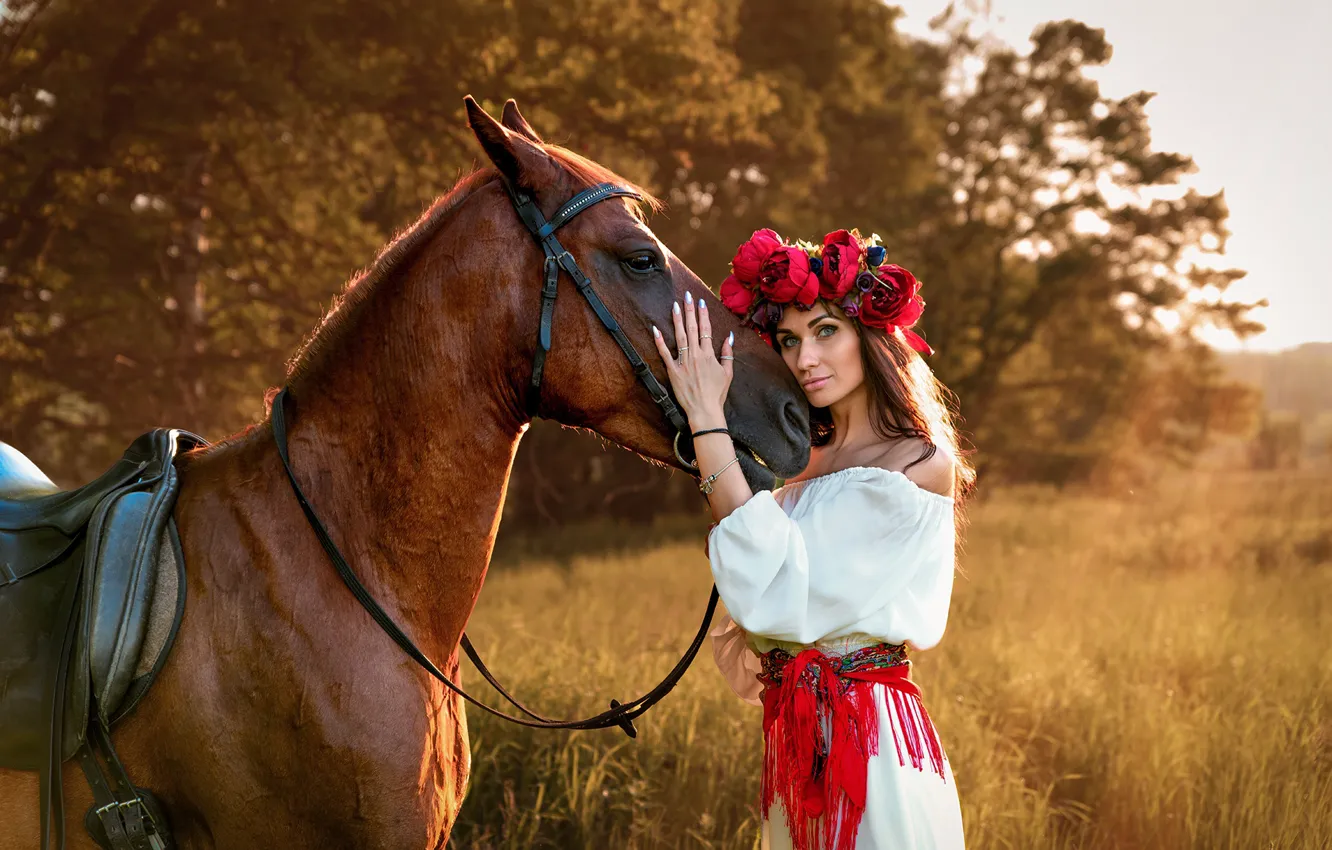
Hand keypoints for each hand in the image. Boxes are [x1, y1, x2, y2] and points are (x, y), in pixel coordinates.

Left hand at [651, 291, 734, 425]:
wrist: (704, 410)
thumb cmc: (717, 393)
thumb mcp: (728, 373)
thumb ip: (727, 354)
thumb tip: (729, 337)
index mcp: (709, 355)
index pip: (706, 329)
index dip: (703, 314)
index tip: (701, 302)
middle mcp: (696, 355)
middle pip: (692, 328)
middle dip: (690, 310)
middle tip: (687, 295)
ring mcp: (683, 362)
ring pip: (679, 336)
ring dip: (677, 319)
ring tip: (675, 305)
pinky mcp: (673, 371)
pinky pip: (664, 354)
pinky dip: (659, 341)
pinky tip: (655, 328)